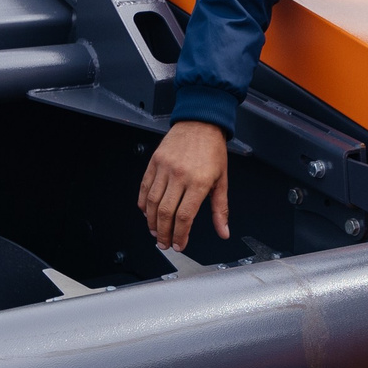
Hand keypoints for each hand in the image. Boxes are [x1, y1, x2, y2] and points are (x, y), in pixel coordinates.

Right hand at [139, 121, 229, 250]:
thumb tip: (224, 231)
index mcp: (199, 182)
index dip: (180, 235)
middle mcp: (180, 175)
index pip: (185, 216)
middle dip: (164, 233)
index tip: (180, 245)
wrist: (200, 122)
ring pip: (153, 202)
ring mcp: (164, 168)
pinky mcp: (155, 162)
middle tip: (165, 244)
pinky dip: (144, 204)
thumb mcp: (222, 180)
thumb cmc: (212, 149)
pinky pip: (145, 187)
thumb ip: (220, 209)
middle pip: (166, 213)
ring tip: (156, 232)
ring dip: (152, 222)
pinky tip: (147, 213)